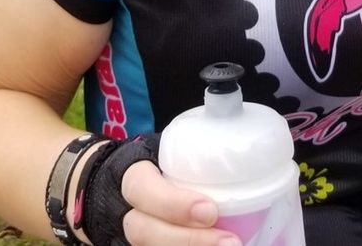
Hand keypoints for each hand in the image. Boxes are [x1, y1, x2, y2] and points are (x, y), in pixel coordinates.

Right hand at [77, 135, 236, 245]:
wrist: (125, 189)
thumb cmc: (159, 167)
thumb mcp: (168, 152)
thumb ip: (193, 153)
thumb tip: (236, 127)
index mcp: (132, 177)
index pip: (141, 189)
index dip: (173, 204)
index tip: (210, 210)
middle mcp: (127, 212)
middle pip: (144, 230)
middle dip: (188, 239)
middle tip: (229, 241)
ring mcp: (130, 235)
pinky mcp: (141, 245)